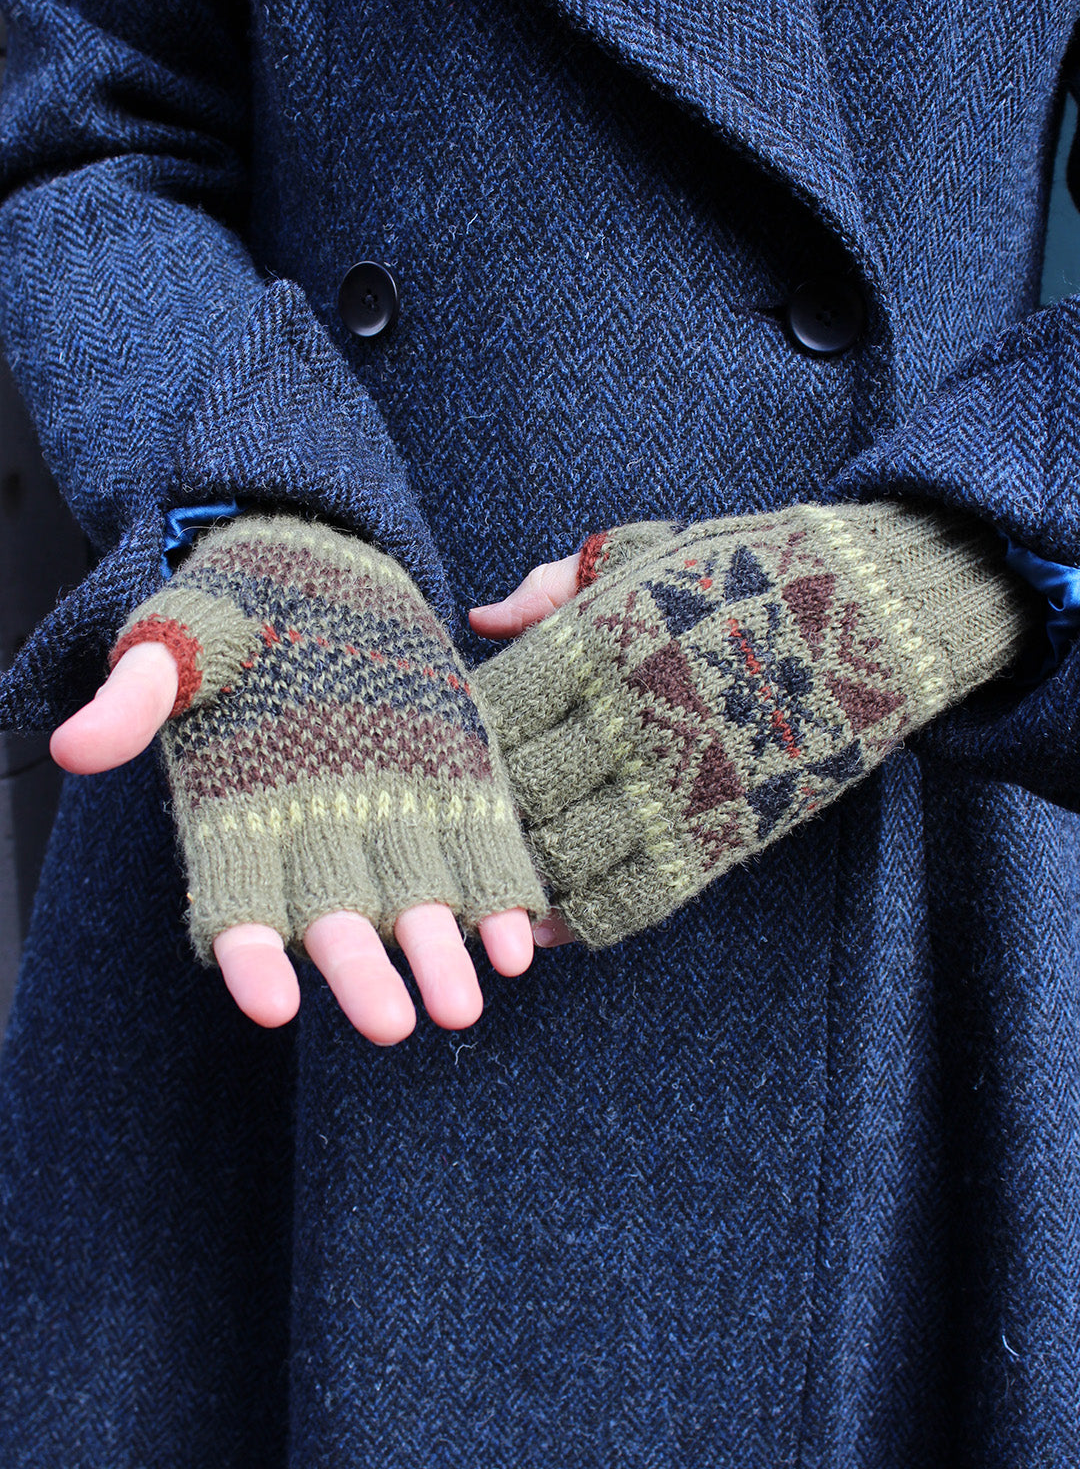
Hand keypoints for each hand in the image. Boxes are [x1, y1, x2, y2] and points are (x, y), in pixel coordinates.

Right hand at [53, 518, 546, 1043]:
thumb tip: (73, 747)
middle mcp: (317, 833)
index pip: (236, 901)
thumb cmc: (236, 615)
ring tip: (463, 1007)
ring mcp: (391, 814)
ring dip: (440, 957)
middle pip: (336, 923)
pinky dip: (497, 900)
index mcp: (241, 814)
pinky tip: (518, 942)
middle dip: (362, 975)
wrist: (318, 573)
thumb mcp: (178, 640)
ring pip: (414, 904)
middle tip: (392, 1026)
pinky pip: (477, 855)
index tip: (269, 1004)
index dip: (250, 956)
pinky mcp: (452, 784)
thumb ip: (137, 694)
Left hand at [470, 504, 1031, 947]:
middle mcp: (628, 719)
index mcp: (599, 643)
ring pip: (566, 855)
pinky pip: (634, 895)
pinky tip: (551, 923)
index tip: (439, 761)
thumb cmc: (745, 572)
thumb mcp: (646, 552)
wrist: (871, 614)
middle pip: (520, 794)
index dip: (459, 748)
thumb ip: (555, 584)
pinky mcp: (721, 833)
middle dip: (483, 821)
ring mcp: (676, 783)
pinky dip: (584, 918)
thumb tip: (480, 618)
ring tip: (489, 891)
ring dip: (523, 879)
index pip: (495, 715)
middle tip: (451, 839)